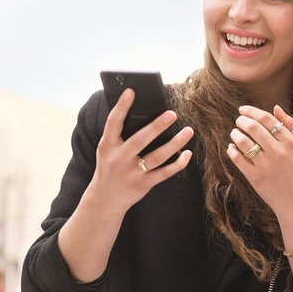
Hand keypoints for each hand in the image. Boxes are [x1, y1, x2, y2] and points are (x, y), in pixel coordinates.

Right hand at [87, 88, 193, 214]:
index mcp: (107, 146)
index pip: (113, 122)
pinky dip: (178, 163)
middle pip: (140, 140)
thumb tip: (146, 113)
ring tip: (188, 131)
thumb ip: (122, 135)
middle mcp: (118, 159)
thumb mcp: (108, 150)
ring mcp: (131, 173)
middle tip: (172, 113)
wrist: (104, 200)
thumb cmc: (110, 167)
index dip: (122, 106)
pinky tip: (188, 153)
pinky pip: (164, 173)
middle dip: (156, 126)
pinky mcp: (143, 185)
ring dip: (175, 144)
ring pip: (157, 157)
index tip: (132, 90)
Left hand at [226, 105, 292, 221]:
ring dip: (235, 134)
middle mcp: (278, 152)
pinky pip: (238, 158)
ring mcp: (266, 164)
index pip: (267, 119)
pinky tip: (231, 148)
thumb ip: (290, 126)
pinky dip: (231, 150)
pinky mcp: (255, 177)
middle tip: (238, 121)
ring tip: (234, 133)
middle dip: (241, 120)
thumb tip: (275, 107)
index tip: (243, 110)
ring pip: (243, 141)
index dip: (252, 111)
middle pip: (253, 127)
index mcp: (289, 142)